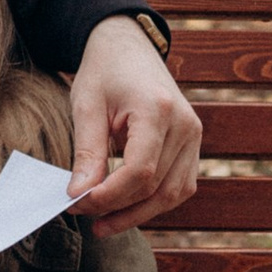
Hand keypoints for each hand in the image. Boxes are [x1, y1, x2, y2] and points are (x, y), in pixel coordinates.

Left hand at [69, 16, 201, 230]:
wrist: (129, 47)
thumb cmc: (104, 72)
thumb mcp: (86, 107)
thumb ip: (86, 153)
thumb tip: (79, 196)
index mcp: (158, 110)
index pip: (139, 171)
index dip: (109, 196)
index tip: (78, 204)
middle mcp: (185, 125)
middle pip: (154, 186)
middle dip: (117, 207)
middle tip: (81, 213)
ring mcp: (194, 135)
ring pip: (171, 194)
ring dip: (137, 214)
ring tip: (102, 224)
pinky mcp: (193, 144)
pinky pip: (179, 186)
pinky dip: (154, 202)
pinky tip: (125, 209)